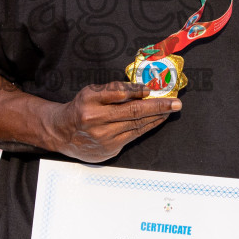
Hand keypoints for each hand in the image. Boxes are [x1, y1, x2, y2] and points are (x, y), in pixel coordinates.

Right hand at [43, 82, 180, 162]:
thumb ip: (113, 90)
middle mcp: (96, 120)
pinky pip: (134, 136)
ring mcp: (104, 137)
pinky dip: (148, 127)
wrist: (63, 133)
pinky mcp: (110, 149)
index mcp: (90, 102)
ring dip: (157, 117)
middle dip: (157, 106)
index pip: (118, 93)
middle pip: (132, 112)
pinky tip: (157, 120)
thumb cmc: (81, 108)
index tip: (151, 89)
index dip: (137, 91)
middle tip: (175, 103)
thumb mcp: (90, 92)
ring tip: (171, 110)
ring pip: (136, 125)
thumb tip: (141, 89)